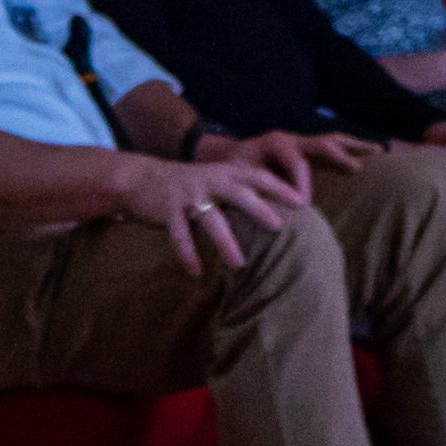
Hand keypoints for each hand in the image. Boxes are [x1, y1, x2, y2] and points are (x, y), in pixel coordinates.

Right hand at [109, 154, 302, 273]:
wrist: (142, 178)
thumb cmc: (191, 186)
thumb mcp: (218, 180)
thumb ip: (242, 192)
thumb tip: (281, 217)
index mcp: (226, 172)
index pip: (258, 176)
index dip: (280, 187)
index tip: (302, 202)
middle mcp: (209, 179)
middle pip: (238, 192)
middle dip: (259, 208)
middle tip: (278, 227)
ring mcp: (187, 193)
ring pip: (210, 217)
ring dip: (225, 241)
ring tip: (238, 264)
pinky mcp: (167, 209)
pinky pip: (179, 233)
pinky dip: (188, 253)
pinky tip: (195, 273)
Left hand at [202, 128, 373, 200]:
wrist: (228, 156)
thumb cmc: (233, 171)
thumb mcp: (239, 179)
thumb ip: (254, 191)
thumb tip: (270, 212)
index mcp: (275, 143)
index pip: (296, 162)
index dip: (302, 184)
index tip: (305, 206)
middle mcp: (291, 138)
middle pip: (321, 143)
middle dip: (339, 156)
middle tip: (356, 169)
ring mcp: (302, 141)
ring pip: (333, 139)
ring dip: (356, 145)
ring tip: (379, 152)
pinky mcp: (308, 148)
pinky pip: (333, 144)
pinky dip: (353, 147)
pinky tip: (372, 152)